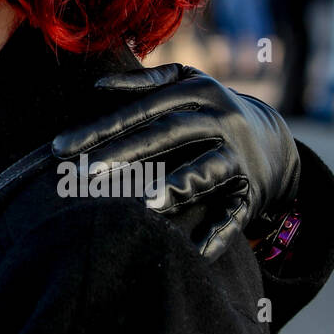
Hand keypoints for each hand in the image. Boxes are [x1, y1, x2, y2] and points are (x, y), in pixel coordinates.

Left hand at [52, 64, 301, 260]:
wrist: (274, 140)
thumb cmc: (209, 110)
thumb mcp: (186, 82)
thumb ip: (144, 82)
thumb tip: (98, 84)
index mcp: (196, 92)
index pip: (140, 110)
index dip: (100, 128)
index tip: (59, 148)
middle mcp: (219, 120)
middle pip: (167, 135)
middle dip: (123, 155)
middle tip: (82, 174)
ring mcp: (238, 157)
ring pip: (207, 170)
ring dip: (178, 186)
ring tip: (145, 204)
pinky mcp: (252, 192)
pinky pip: (234, 213)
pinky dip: (219, 233)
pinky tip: (196, 251)